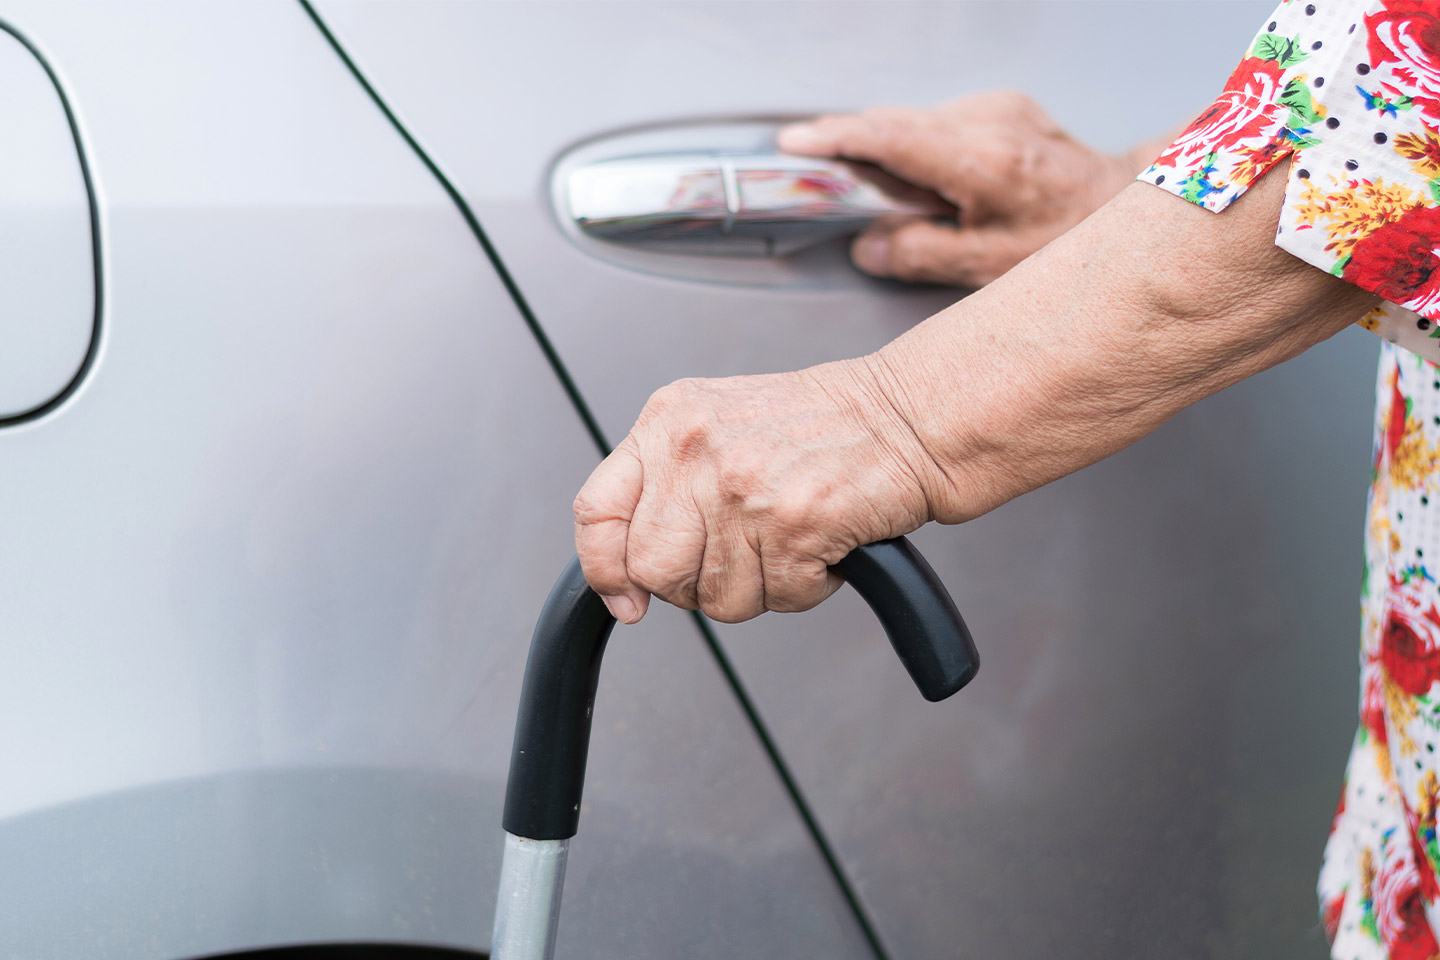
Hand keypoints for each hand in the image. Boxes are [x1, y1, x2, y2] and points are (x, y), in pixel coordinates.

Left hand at [573, 360, 943, 624]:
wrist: (908, 417)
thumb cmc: (826, 426)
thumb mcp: (721, 424)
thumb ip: (670, 480)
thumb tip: (630, 565)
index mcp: (668, 421)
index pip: (596, 511)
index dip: (606, 569)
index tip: (626, 598)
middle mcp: (695, 450)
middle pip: (653, 569)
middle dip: (697, 585)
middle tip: (742, 559)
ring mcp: (741, 488)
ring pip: (715, 597)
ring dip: (761, 587)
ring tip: (790, 541)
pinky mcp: (792, 524)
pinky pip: (777, 598)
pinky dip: (806, 588)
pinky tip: (821, 545)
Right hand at [778, 91, 1145, 285]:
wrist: (1125, 206)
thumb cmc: (1067, 242)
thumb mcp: (987, 268)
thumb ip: (919, 256)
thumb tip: (869, 248)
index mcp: (984, 163)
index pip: (892, 138)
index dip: (836, 138)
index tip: (795, 143)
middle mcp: (991, 123)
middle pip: (896, 121)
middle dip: (848, 141)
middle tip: (812, 164)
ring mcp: (999, 108)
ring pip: (915, 119)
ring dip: (885, 146)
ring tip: (872, 185)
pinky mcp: (1003, 107)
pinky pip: (939, 120)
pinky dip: (916, 144)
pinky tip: (921, 179)